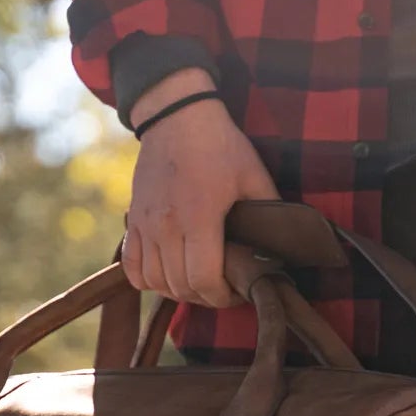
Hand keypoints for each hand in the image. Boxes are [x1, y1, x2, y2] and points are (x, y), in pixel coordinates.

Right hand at [121, 67, 280, 307]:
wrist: (177, 117)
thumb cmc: (220, 145)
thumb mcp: (254, 176)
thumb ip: (267, 213)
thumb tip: (283, 245)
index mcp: (199, 217)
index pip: (204, 280)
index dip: (223, 297)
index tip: (238, 292)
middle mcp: (166, 226)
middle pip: (180, 286)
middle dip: (206, 297)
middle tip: (225, 289)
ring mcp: (145, 224)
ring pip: (156, 281)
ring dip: (179, 292)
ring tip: (200, 284)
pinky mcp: (133, 220)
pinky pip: (132, 268)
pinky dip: (149, 281)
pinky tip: (168, 277)